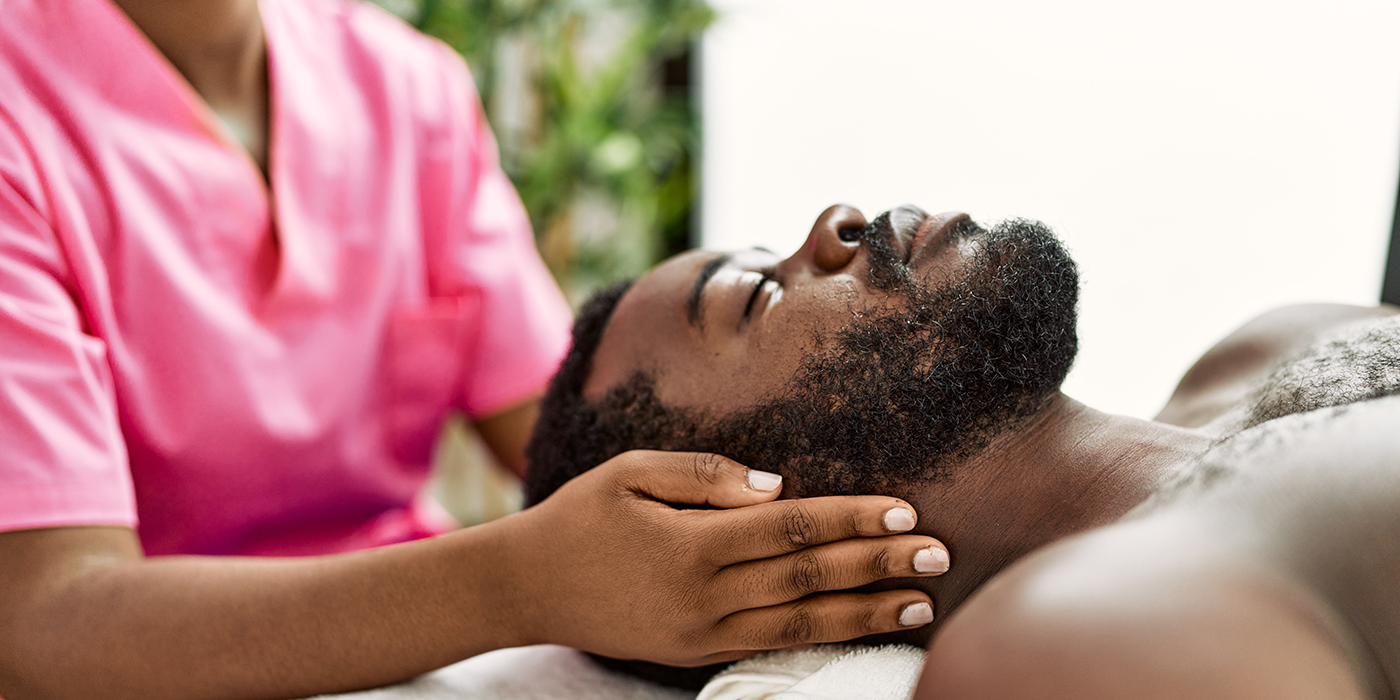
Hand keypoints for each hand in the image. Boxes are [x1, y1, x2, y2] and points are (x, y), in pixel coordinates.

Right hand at [496, 450, 948, 665]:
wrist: (524, 588)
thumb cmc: (579, 517)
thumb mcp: (630, 472)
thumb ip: (704, 474)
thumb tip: (776, 485)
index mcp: (690, 545)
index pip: (791, 530)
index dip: (851, 519)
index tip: (904, 510)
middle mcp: (702, 597)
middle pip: (808, 580)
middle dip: (878, 565)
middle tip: (939, 553)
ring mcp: (700, 634)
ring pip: (800, 625)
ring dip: (865, 614)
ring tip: (920, 602)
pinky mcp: (694, 655)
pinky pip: (770, 646)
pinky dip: (821, 638)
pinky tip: (859, 626)